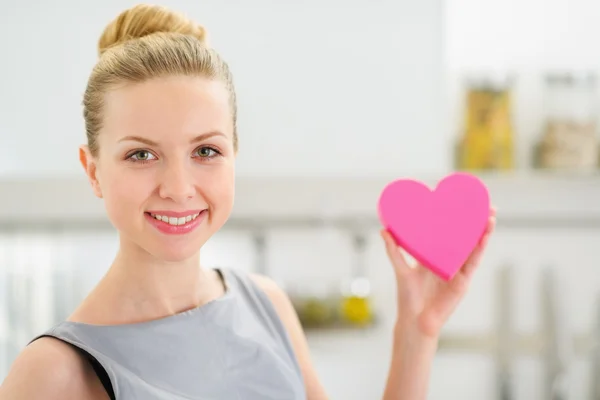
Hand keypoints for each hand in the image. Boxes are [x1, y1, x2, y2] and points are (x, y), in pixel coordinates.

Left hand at [381, 208, 495, 337]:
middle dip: (477, 222)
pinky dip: (479, 250)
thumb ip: (394, 250)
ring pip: (474, 248)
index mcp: (437, 256)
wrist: (415, 320)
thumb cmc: (408, 297)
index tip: (463, 202)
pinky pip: (473, 263)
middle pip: (467, 237)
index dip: (459, 220)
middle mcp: (451, 261)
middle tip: (486, 204)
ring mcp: (459, 270)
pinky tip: (484, 237)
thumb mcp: (401, 269)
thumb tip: (383, 230)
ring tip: (490, 216)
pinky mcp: (463, 281)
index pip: (451, 234)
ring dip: (484, 232)